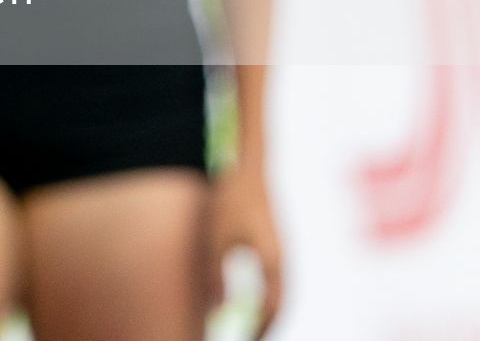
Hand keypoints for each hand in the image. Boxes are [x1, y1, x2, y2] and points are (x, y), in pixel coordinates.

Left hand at [208, 160, 282, 338]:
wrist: (247, 170)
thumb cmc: (230, 201)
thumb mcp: (216, 237)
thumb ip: (215, 273)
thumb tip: (214, 309)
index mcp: (271, 261)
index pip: (271, 307)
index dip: (259, 329)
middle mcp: (280, 261)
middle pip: (279, 304)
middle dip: (265, 326)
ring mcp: (278, 253)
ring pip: (278, 293)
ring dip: (266, 314)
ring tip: (250, 331)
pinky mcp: (271, 246)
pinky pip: (272, 280)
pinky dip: (264, 297)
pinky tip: (250, 304)